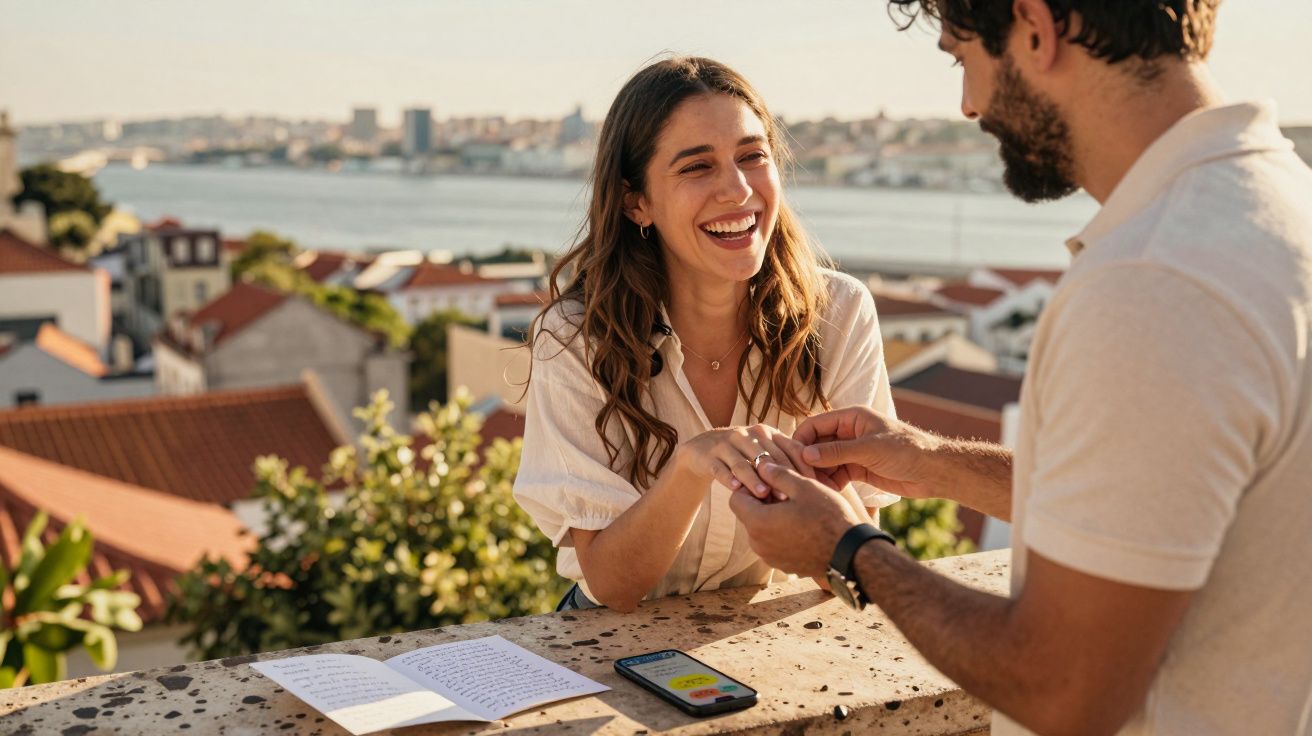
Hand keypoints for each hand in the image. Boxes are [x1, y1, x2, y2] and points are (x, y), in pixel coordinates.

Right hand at [676, 424, 816, 500]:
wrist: (700, 451)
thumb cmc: (741, 457)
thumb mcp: (762, 454)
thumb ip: (783, 464)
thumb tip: (814, 487)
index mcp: (766, 433)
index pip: (790, 448)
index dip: (802, 466)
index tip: (813, 487)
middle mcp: (747, 434)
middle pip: (767, 456)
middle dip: (779, 476)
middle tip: (789, 496)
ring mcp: (726, 443)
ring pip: (743, 463)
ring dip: (754, 479)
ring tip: (764, 494)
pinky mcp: (708, 455)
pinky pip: (720, 468)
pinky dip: (728, 478)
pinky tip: (736, 489)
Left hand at [728, 462, 870, 577]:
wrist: (851, 553)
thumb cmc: (828, 517)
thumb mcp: (804, 487)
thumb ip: (777, 474)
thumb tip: (760, 465)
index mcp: (758, 523)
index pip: (736, 498)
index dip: (750, 485)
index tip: (769, 480)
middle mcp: (758, 544)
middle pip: (747, 514)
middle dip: (761, 500)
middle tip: (785, 491)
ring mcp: (770, 557)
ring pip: (761, 529)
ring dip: (772, 516)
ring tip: (796, 507)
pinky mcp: (783, 565)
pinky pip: (773, 543)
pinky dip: (781, 532)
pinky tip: (802, 524)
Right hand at [794, 406, 944, 499]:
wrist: (934, 471)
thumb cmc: (907, 451)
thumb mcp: (869, 449)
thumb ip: (837, 452)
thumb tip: (805, 455)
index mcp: (852, 418)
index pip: (816, 425)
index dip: (801, 440)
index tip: (793, 459)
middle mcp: (850, 433)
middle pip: (817, 444)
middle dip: (807, 460)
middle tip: (799, 478)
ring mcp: (853, 452)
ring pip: (825, 461)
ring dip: (817, 474)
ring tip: (811, 488)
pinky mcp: (859, 469)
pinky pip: (836, 474)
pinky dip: (830, 483)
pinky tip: (826, 493)